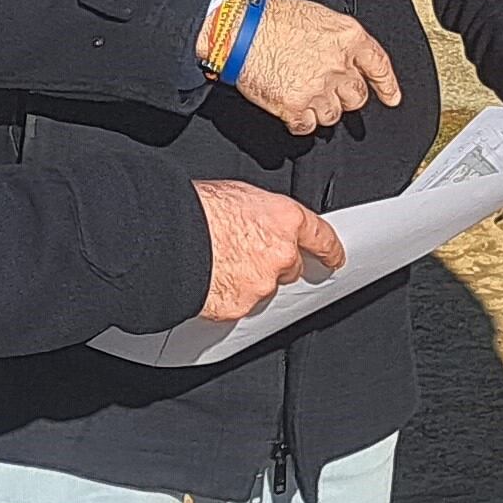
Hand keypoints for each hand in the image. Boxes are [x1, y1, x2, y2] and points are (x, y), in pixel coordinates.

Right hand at [192, 179, 348, 322]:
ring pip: (263, 288)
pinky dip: (228, 296)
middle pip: (290, 267)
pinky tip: (209, 279)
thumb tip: (259, 224)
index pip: (321, 238)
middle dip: (273, 264)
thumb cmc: (197, 209)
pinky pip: (239, 304)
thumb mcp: (239, 196)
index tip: (333, 258)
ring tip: (217, 262)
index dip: (330, 250)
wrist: (169, 238)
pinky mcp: (240, 307)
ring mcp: (262, 285)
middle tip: (244, 252)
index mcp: (285, 220)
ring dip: (248, 280)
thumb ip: (262, 215)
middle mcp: (281, 255)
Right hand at [225, 0, 403, 136]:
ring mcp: (317, 88)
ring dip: (320, 108)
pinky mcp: (295, 106)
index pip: (379, 66)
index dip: (387, 85)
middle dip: (345, 96)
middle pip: (357, 97)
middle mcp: (337, 65)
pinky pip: (307, 126)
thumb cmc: (271, 18)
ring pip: (333, 115)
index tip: (391, 97)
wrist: (239, 31)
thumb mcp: (317, 16)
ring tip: (302, 92)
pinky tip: (291, 107)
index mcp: (346, 37)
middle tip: (327, 89)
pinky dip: (300, 121)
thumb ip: (338, 39)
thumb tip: (344, 55)